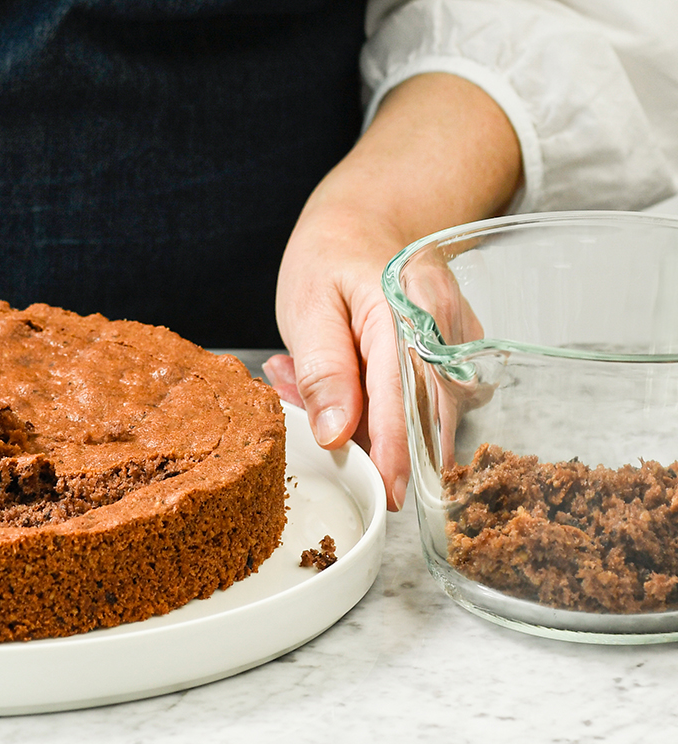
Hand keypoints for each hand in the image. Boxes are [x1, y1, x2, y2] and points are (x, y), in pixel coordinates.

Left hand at [272, 73, 521, 509]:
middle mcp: (446, 330)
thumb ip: (323, 370)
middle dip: (373, 442)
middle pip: (424, 416)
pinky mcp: (461, 359)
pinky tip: (347, 387)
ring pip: (427, 416)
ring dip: (371, 424)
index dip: (395, 453)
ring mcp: (461, 345)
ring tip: (310, 382)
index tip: (388, 496)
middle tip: (320, 429)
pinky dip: (386, 411)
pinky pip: (430, 404)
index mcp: (404, 312)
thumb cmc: (329, 261)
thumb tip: (337, 434)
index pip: (404, 398)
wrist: (367, 222)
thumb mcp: (307, 307)